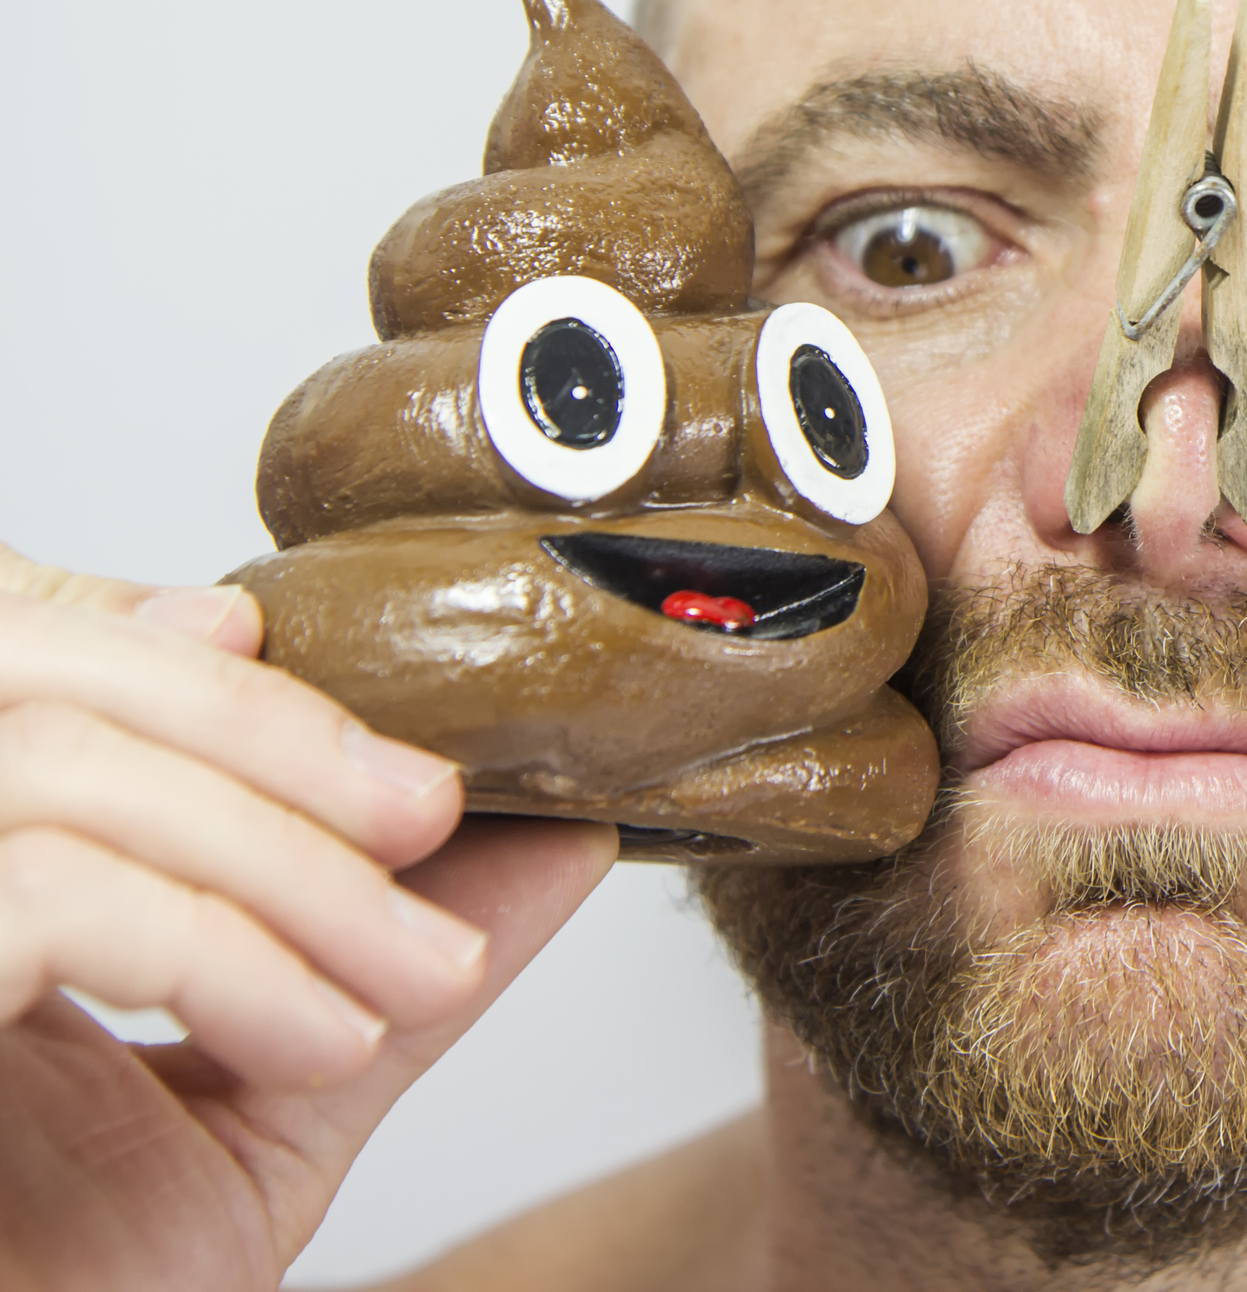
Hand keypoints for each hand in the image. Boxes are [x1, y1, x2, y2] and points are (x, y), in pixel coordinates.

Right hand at [0, 543, 617, 1289]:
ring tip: (422, 968)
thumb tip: (557, 833)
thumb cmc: (84, 1275)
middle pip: (54, 682)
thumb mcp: (282, 1085)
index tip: (371, 735)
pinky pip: (51, 899)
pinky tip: (325, 1040)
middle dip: (276, 731)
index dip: (193, 655)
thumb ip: (390, 948)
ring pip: (65, 768)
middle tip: (436, 812)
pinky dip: (227, 952)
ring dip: (290, 858)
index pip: (45, 663)